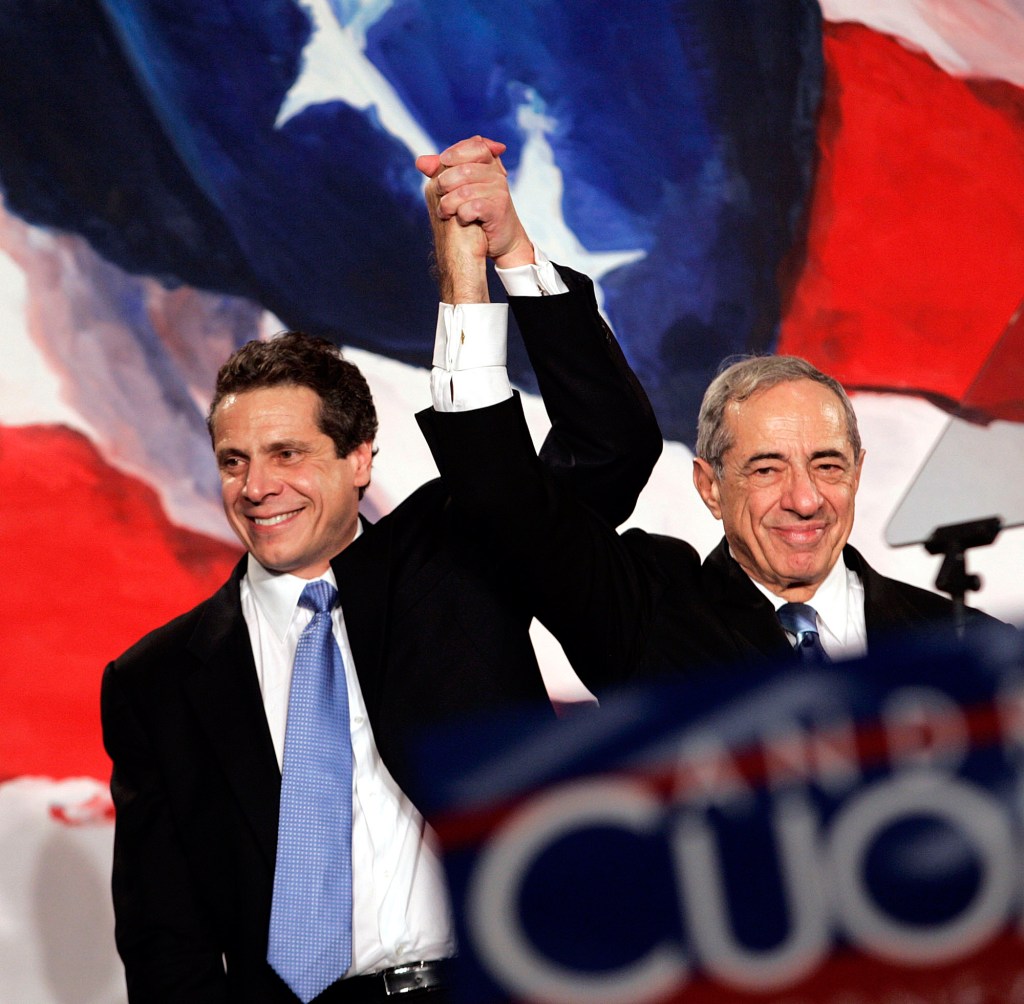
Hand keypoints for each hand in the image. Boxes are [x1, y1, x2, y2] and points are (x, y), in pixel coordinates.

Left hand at [416, 136, 533, 269]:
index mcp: (489, 164)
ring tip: (445, 212)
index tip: (443, 162)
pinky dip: (462, 214)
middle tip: (439, 195)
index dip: (455, 153)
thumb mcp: (460, 188)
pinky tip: (462, 220)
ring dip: (448, 203)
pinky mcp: (498, 211)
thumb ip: (442, 172)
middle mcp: (497, 175)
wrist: (500, 239)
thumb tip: (420, 161)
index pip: (475, 145)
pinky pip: (473, 207)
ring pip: (465, 191)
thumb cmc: (478, 212)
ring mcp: (499, 192)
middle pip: (464, 170)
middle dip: (444, 183)